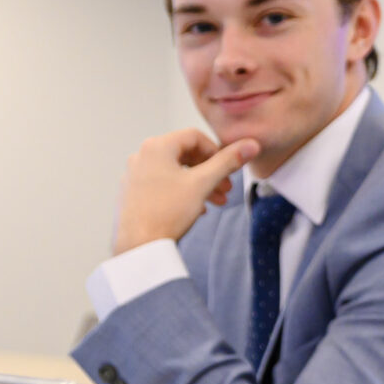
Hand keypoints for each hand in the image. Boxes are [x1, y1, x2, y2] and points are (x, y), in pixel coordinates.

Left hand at [112, 128, 260, 255]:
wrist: (139, 246)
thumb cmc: (167, 212)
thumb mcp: (202, 184)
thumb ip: (227, 162)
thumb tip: (250, 145)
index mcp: (157, 147)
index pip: (194, 137)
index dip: (216, 150)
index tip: (227, 167)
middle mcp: (142, 156)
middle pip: (184, 154)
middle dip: (209, 171)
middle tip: (226, 187)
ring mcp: (134, 175)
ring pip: (174, 171)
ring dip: (199, 183)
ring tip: (216, 201)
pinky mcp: (132, 193)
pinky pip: (162, 184)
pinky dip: (182, 192)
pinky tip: (196, 208)